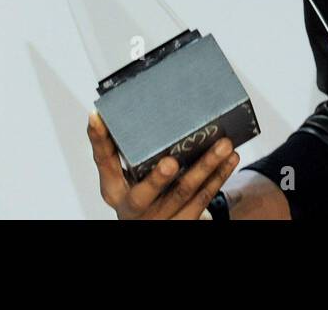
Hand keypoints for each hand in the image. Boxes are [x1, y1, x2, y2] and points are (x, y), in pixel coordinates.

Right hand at [88, 111, 240, 218]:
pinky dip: (219, 175)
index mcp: (114, 189)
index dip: (98, 140)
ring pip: (184, 192)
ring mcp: (160, 216)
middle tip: (170, 162)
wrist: (153, 224)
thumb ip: (132, 148)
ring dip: (206, 167)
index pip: (103, 162)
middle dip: (158, 178)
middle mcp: (133, 206)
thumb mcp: (129, 174)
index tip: (96, 116)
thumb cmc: (142, 189)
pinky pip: (203, 197)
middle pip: (144, 193)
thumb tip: (130, 102)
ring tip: (224, 144)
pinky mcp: (184, 221)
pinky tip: (230, 158)